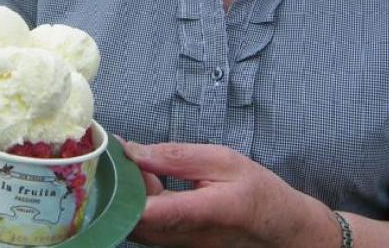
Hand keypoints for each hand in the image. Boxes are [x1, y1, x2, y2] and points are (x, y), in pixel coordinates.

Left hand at [120, 140, 337, 247]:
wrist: (279, 227)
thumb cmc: (255, 190)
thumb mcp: (221, 160)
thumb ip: (174, 157)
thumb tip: (132, 151)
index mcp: (204, 212)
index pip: (149, 213)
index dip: (120, 191)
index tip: (109, 162)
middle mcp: (187, 238)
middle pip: (132, 221)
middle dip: (118, 188)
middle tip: (120, 155)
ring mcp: (179, 247)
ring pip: (135, 226)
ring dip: (126, 196)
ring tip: (136, 165)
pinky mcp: (175, 247)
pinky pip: (145, 229)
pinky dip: (137, 204)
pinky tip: (146, 182)